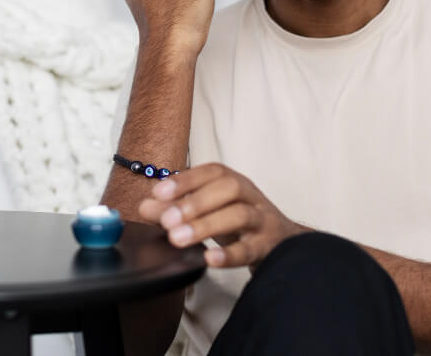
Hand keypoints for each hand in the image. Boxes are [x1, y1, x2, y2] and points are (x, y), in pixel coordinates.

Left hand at [138, 163, 306, 268]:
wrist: (284, 245)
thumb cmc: (241, 224)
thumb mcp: (209, 211)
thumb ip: (176, 208)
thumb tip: (146, 206)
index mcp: (234, 183)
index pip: (213, 172)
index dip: (186, 180)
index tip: (159, 193)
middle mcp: (250, 197)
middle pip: (228, 190)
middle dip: (195, 202)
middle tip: (167, 221)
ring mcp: (262, 221)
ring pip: (240, 215)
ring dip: (206, 225)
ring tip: (178, 239)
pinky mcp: (267, 247)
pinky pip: (250, 249)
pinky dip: (230, 254)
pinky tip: (210, 259)